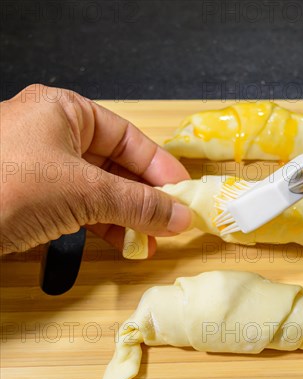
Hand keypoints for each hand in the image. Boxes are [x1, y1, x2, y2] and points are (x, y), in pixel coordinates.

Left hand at [0, 85, 191, 256]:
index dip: (160, 167)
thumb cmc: (9, 185)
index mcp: (64, 111)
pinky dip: (103, 226)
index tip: (184, 194)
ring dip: (128, 216)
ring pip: (99, 190)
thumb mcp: (85, 192)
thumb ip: (138, 203)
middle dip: (145, 198)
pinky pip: (78, 207)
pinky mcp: (29, 197)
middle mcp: (52, 133)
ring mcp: (39, 166)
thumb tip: (181, 217)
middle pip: (116, 165)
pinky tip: (123, 244)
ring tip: (151, 241)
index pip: (128, 138)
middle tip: (171, 222)